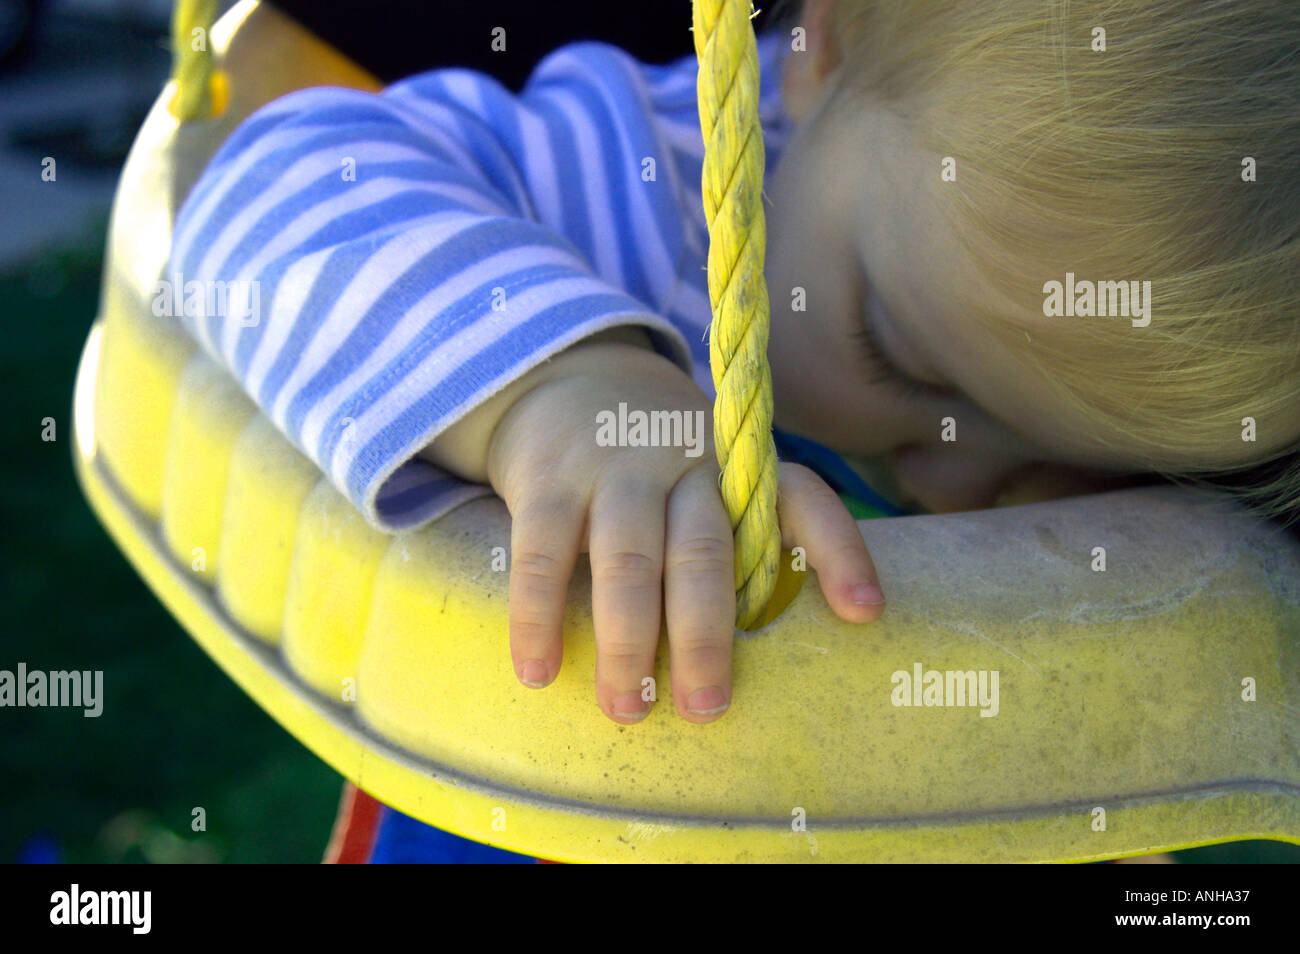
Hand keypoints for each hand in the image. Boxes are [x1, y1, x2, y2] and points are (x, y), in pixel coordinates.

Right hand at [485, 338, 884, 724]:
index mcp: (739, 467)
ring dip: (627, 641)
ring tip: (626, 709)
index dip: (840, 553)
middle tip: (706, 708)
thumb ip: (744, 537)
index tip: (865, 613)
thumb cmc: (657, 461)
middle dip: (706, 636)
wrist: (566, 377)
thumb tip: (798, 638)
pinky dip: (539, 617)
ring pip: (628, 560)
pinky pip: (542, 556)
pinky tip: (538, 670)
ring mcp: (614, 469)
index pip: (804, 500)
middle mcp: (685, 464)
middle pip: (705, 552)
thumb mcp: (713, 476)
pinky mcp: (549, 480)